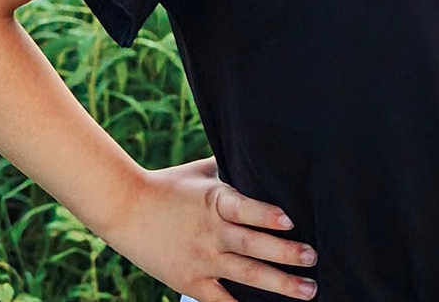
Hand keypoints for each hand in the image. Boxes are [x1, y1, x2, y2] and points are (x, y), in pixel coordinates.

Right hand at [110, 155, 317, 300]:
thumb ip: (231, 166)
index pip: (244, 208)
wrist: (125, 208)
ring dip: (279, 284)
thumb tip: (260, 152)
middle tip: (313, 258)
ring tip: (308, 290)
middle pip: (253, 246)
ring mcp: (202, 259)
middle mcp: (211, 232)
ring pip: (246, 275)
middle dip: (286, 254)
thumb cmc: (168, 184)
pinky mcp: (190, 280)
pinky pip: (220, 300)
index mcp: (214, 200)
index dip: (266, 215)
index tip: (291, 221)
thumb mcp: (202, 170)